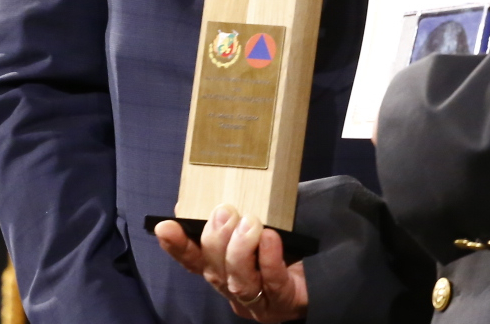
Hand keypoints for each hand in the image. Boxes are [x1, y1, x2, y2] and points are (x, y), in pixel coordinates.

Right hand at [155, 207, 308, 321]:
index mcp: (222, 269)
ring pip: (238, 281)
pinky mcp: (283, 301)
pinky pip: (272, 282)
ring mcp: (257, 299)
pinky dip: (269, 259)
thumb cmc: (285, 247)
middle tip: (225, 212)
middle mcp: (233, 288)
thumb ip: (237, 212)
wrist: (323, 278)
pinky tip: (271, 239)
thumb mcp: (258, 225)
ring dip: (240, 250)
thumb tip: (214, 187)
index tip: (165, 226)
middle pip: (214, 270)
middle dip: (215, 240)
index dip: (177, 245)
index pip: (192, 260)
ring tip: (251, 222)